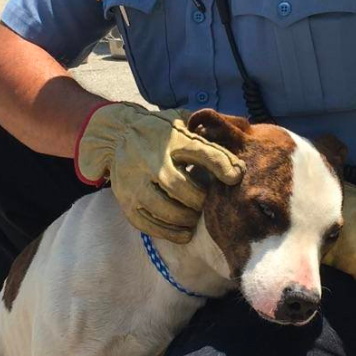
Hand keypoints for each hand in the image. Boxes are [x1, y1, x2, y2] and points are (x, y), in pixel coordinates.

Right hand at [74, 102, 244, 241]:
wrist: (117, 135)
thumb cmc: (160, 131)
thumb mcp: (182, 123)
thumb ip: (207, 136)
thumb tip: (238, 155)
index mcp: (169, 138)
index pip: (199, 151)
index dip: (222, 164)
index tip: (237, 176)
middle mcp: (149, 159)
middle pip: (181, 187)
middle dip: (201, 199)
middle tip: (210, 203)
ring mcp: (134, 183)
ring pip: (166, 209)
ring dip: (188, 217)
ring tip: (196, 215)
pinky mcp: (127, 202)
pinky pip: (150, 225)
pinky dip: (171, 232)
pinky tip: (184, 230)